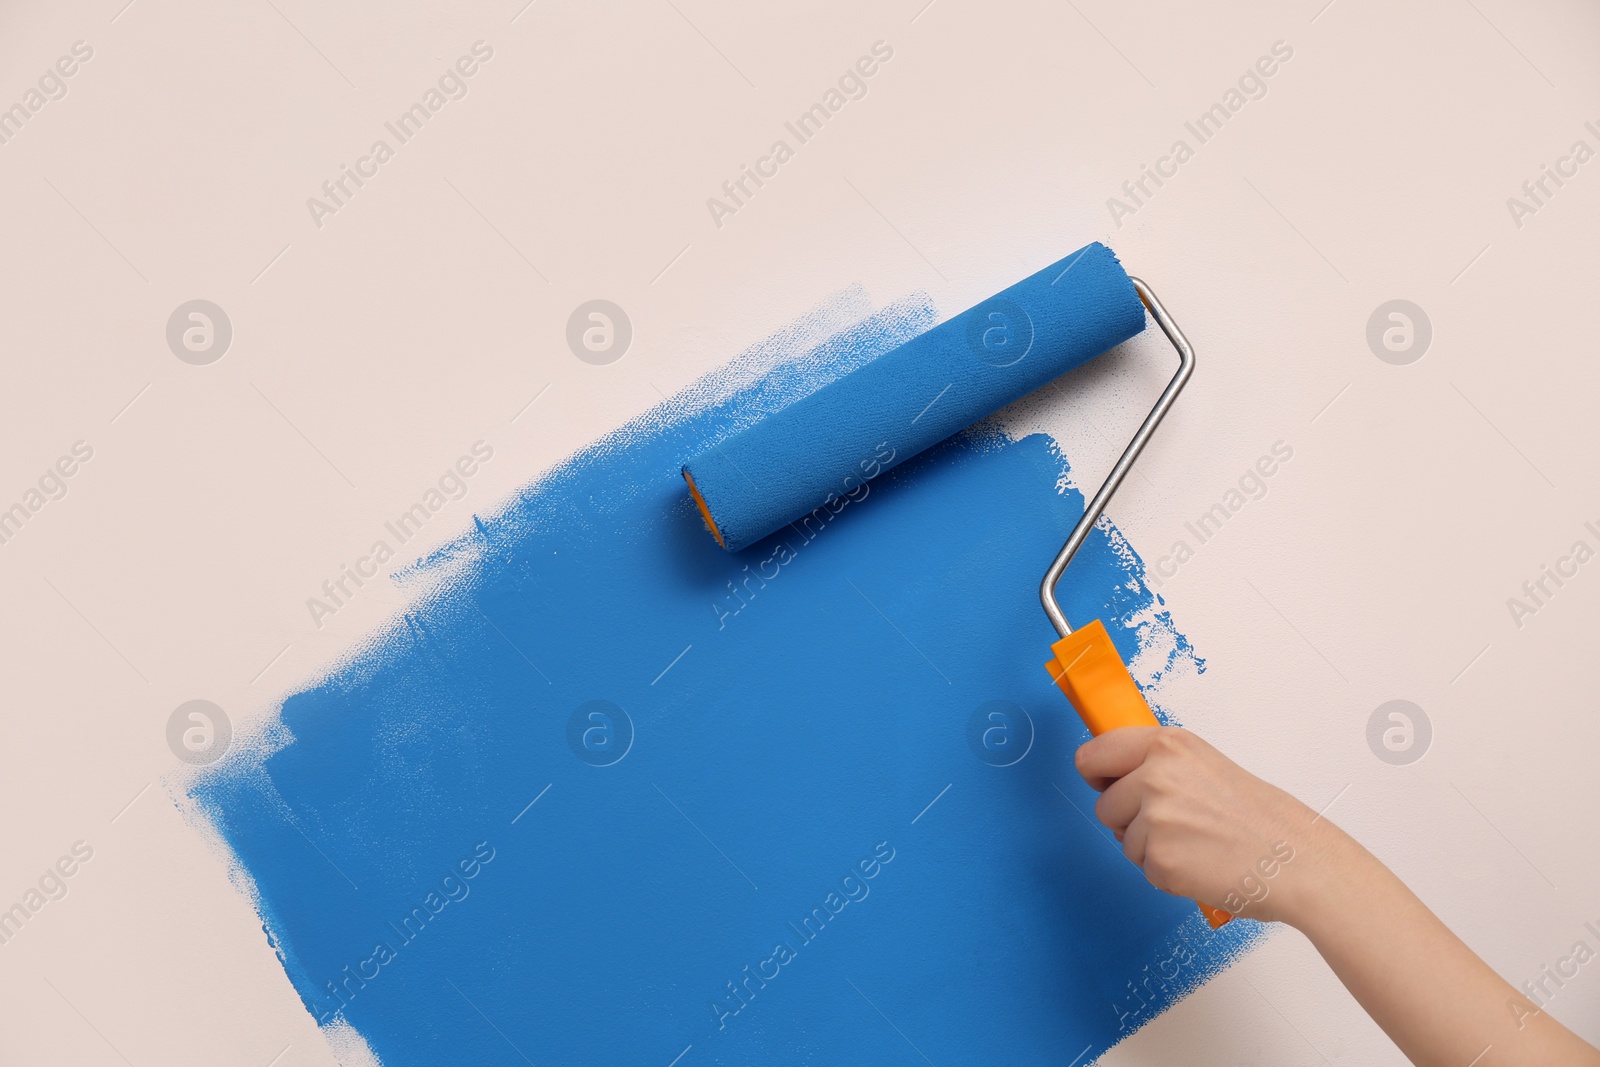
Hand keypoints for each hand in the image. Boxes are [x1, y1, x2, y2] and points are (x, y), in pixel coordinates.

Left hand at [1073, 725, 1328, 922]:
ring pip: (1123, 840)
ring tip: (1197, 844)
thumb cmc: (1262, 818)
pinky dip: (1166, 873)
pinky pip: (1143, 869)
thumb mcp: (1205, 765)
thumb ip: (1159, 764)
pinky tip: (1201, 864)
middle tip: (1175, 825)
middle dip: (1128, 819)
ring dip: (1150, 848)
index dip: (1097, 775)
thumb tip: (1115, 775)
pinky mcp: (1159, 860)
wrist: (1297, 861)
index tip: (1105, 784)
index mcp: (1167, 745)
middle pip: (1104, 804)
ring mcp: (1154, 819)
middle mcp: (1155, 776)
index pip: (1094, 754)